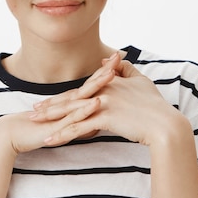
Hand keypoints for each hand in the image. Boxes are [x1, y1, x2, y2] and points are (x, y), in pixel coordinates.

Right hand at [0, 66, 117, 154]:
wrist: (13, 133)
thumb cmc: (36, 129)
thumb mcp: (62, 123)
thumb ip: (78, 120)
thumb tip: (95, 120)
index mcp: (72, 103)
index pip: (92, 84)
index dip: (105, 70)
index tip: (119, 57)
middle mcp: (69, 104)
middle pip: (90, 84)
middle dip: (105, 70)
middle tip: (119, 55)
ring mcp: (64, 113)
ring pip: (83, 96)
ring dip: (98, 84)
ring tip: (112, 72)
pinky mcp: (58, 125)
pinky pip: (75, 117)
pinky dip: (86, 109)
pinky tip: (97, 102)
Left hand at [30, 53, 188, 146]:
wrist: (165, 124)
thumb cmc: (154, 105)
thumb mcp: (140, 80)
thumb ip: (124, 68)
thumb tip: (109, 58)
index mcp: (108, 83)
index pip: (81, 91)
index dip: (64, 97)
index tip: (48, 101)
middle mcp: (103, 91)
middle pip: (71, 99)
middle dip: (50, 106)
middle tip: (33, 111)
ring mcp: (104, 103)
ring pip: (71, 112)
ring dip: (51, 119)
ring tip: (35, 123)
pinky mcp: (106, 117)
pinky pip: (78, 128)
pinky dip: (62, 134)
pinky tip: (49, 140)